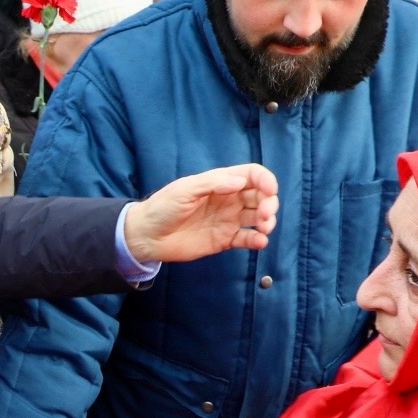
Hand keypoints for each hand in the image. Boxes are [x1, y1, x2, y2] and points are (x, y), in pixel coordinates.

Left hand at [123, 164, 279, 262]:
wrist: (147, 236)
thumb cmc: (162, 207)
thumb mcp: (184, 190)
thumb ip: (212, 184)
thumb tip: (240, 181)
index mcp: (220, 182)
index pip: (252, 175)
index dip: (265, 180)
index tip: (271, 191)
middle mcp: (228, 199)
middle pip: (260, 196)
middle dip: (269, 203)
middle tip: (264, 215)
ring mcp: (228, 220)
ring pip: (258, 217)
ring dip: (267, 221)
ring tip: (263, 228)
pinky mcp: (224, 240)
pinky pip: (247, 239)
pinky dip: (257, 240)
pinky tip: (259, 242)